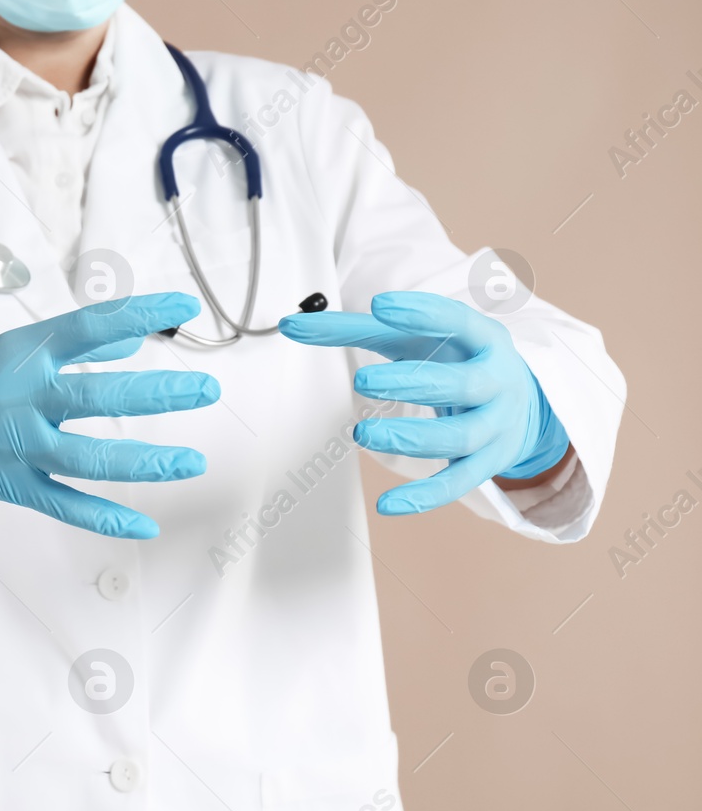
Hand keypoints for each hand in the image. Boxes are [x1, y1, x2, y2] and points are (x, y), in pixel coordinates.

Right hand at [0, 293, 218, 538]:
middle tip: (206, 390)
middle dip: (160, 394)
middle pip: (101, 398)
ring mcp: (17, 446)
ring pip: (89, 459)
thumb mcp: (13, 346)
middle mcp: (22, 399)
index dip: (140, 314)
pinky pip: (64, 506)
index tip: (182, 306)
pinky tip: (143, 525)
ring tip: (191, 461)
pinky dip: (104, 518)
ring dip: (146, 462)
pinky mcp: (12, 485)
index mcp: (22, 355)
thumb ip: (75, 344)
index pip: (90, 326)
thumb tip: (131, 340)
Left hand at [279, 291, 568, 515]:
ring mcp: (495, 426)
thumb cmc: (452, 360)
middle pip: (462, 384)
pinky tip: (387, 504)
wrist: (519, 403)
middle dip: (414, 383)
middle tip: (363, 382)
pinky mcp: (486, 464)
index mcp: (482, 340)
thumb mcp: (412, 339)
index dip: (423, 314)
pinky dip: (423, 498)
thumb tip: (290, 323)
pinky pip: (456, 485)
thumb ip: (353, 329)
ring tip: (364, 434)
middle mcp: (496, 381)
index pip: (459, 321)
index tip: (379, 305)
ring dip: (413, 438)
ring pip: (460, 438)